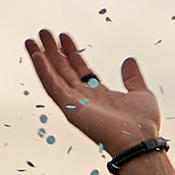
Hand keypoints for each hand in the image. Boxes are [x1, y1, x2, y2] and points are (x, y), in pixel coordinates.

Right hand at [27, 27, 161, 159]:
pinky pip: (52, 86)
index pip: (79, 69)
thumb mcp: (140, 93)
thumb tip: (129, 60)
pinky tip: (36, 55)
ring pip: (52, 76)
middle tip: (43, 33)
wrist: (139, 140)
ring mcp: (75, 104)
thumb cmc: (142, 124)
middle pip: (63, 70)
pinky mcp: (70, 108)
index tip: (64, 36)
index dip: (71, 52)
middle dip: (52, 51)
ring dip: (41, 58)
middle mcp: (84, 99)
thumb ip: (132, 77)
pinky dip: (43, 70)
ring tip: (31, 40)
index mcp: (98, 94)